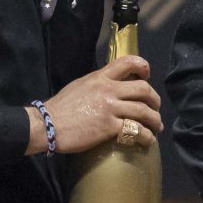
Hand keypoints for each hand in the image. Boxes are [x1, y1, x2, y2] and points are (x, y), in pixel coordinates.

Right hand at [34, 56, 161, 155]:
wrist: (47, 124)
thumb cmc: (61, 107)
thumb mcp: (80, 85)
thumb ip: (98, 84)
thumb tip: (113, 88)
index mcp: (100, 77)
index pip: (127, 62)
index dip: (143, 67)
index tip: (147, 76)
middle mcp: (108, 89)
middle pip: (143, 89)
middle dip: (155, 100)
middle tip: (155, 110)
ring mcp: (110, 108)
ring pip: (144, 111)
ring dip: (155, 121)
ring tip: (156, 128)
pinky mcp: (109, 127)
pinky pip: (136, 130)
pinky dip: (146, 136)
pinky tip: (147, 140)